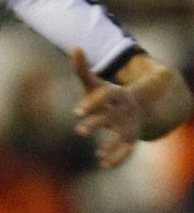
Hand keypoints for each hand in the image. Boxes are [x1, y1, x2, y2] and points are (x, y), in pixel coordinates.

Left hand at [71, 47, 142, 168]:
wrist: (137, 104)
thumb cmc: (107, 94)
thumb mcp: (94, 82)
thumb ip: (83, 68)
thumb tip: (75, 47)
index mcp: (116, 94)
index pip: (105, 96)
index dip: (92, 103)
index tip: (76, 112)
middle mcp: (125, 109)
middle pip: (111, 116)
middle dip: (97, 123)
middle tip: (79, 132)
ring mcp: (129, 124)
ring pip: (123, 135)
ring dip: (112, 145)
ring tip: (98, 155)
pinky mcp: (131, 137)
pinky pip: (128, 149)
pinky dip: (119, 158)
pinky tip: (105, 165)